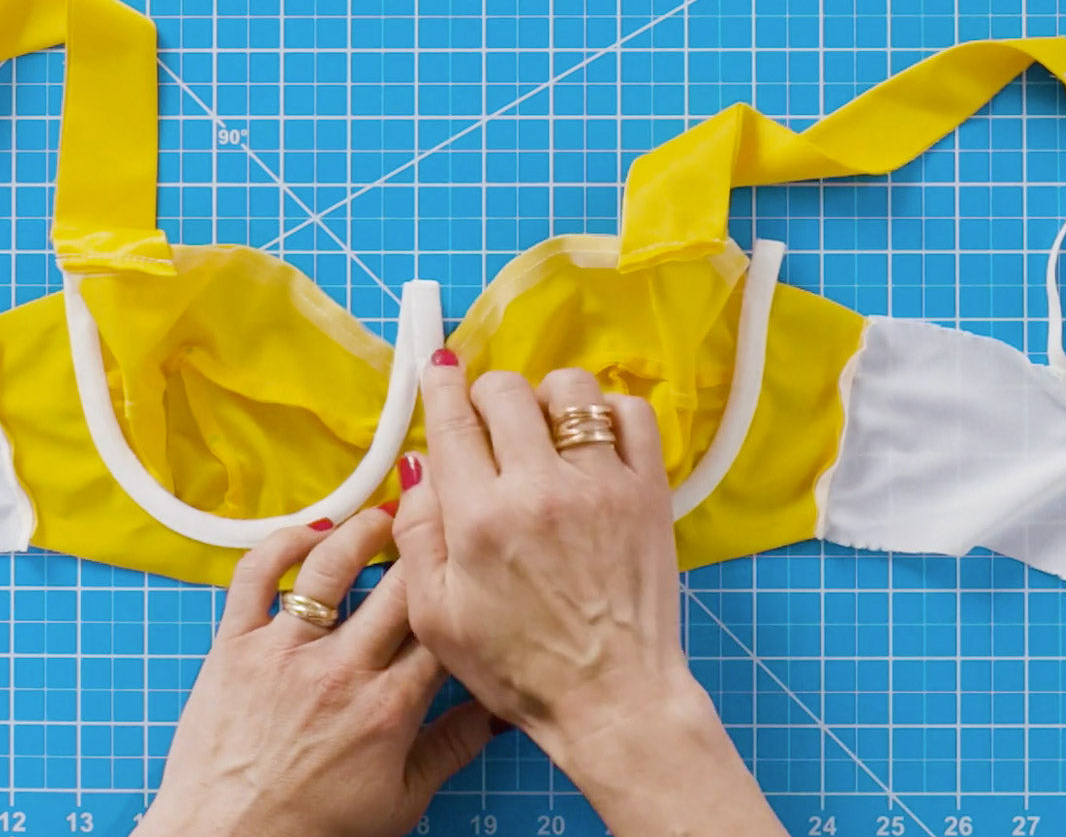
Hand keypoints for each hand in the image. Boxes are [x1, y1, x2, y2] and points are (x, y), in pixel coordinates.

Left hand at [133, 507, 496, 836]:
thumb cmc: (311, 830)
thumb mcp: (401, 801)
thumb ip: (454, 747)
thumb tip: (502, 711)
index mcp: (389, 708)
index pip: (443, 627)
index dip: (464, 586)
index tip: (474, 563)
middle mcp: (340, 670)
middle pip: (400, 585)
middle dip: (427, 545)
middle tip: (440, 521)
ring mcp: (284, 652)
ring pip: (331, 565)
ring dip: (363, 530)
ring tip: (384, 517)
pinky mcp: (234, 645)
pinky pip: (256, 574)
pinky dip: (281, 542)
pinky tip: (309, 533)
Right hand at [392, 356, 787, 835]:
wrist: (612, 698)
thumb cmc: (516, 666)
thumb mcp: (436, 616)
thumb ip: (417, 533)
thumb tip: (419, 465)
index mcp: (479, 518)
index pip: (452, 419)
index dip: (441, 383)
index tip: (441, 368)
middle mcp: (539, 488)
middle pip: (506, 391)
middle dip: (487, 394)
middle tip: (488, 423)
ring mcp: (601, 485)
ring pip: (570, 390)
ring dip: (546, 398)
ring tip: (543, 430)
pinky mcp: (647, 492)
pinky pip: (632, 414)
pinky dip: (608, 412)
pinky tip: (593, 440)